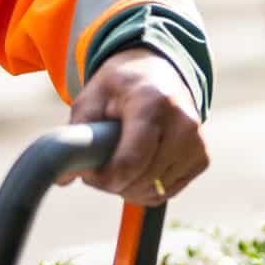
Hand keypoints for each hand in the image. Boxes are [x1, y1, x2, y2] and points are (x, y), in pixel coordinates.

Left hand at [67, 49, 207, 206]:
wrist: (157, 71)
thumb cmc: (120, 86)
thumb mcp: (91, 98)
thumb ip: (75, 136)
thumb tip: (62, 179)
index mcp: (152, 104)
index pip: (131, 162)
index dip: (104, 178)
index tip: (87, 173)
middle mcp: (183, 123)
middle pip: (142, 181)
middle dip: (113, 184)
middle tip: (98, 170)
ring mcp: (197, 143)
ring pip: (155, 192)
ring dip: (129, 188)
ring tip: (117, 164)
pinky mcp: (202, 158)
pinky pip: (167, 193)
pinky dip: (147, 189)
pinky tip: (137, 168)